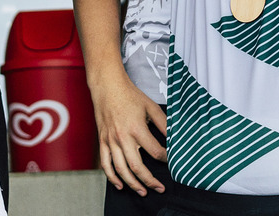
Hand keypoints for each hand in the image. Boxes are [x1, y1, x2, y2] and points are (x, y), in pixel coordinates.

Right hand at [91, 73, 167, 194]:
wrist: (107, 87)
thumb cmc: (130, 95)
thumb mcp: (151, 107)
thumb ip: (164, 124)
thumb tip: (175, 139)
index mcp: (136, 128)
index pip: (155, 152)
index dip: (166, 159)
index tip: (171, 162)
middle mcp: (122, 137)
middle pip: (137, 167)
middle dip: (151, 181)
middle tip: (160, 188)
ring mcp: (110, 141)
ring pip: (121, 170)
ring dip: (133, 184)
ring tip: (143, 192)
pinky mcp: (102, 141)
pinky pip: (105, 164)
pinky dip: (112, 177)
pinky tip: (119, 185)